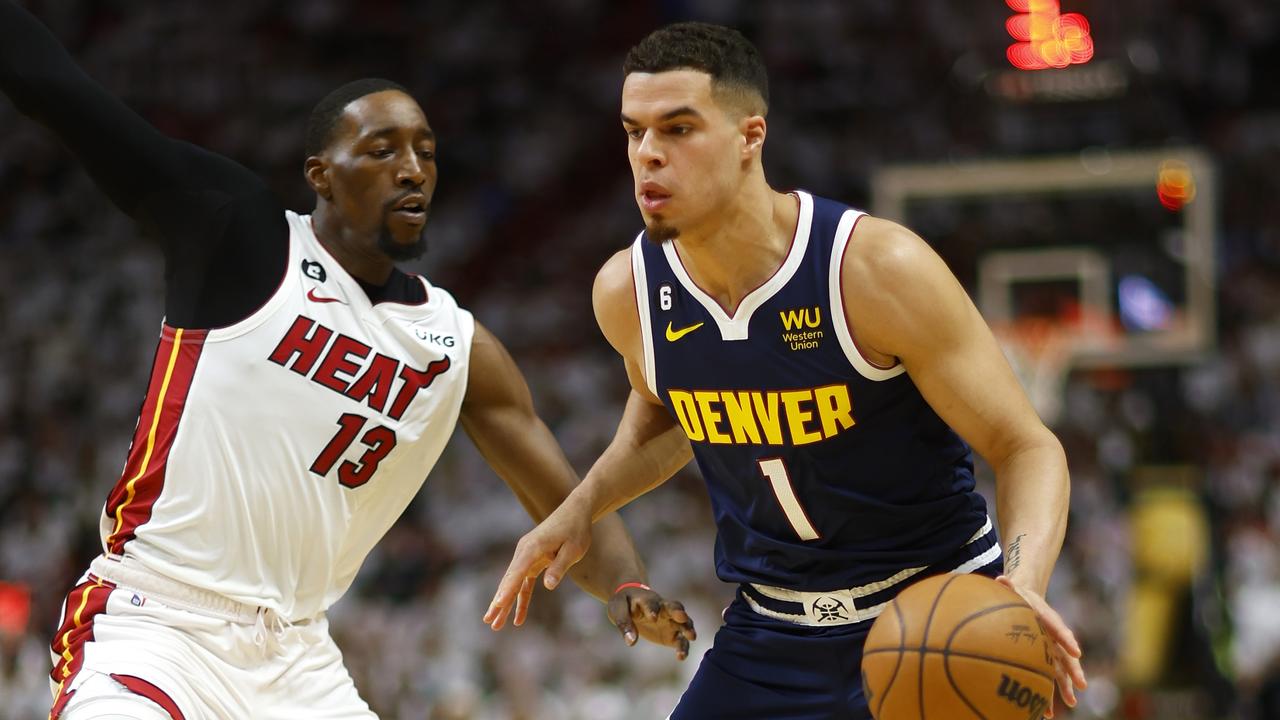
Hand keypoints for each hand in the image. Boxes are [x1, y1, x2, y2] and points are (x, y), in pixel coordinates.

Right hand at [484, 504, 591, 630]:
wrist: (575, 511)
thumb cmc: (576, 530)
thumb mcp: (573, 549)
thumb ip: (559, 567)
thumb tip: (548, 586)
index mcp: (532, 547)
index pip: (517, 572)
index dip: (507, 589)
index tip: (498, 604)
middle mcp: (524, 551)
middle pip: (509, 580)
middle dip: (498, 602)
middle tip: (488, 621)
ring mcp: (526, 556)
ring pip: (513, 583)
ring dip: (504, 604)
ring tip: (495, 624)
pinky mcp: (532, 560)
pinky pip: (524, 583)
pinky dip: (520, 598)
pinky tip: (518, 618)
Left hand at [608, 585, 696, 659]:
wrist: (631, 603)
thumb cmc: (624, 604)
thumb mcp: (618, 610)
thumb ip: (624, 624)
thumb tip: (631, 642)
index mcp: (647, 599)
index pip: (651, 603)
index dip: (652, 609)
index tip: (652, 617)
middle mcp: (663, 608)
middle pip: (674, 607)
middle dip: (679, 612)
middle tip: (682, 617)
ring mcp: (670, 621)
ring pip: (683, 623)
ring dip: (688, 628)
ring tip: (691, 637)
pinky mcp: (672, 634)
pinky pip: (681, 640)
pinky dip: (683, 647)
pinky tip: (681, 657)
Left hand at [997, 575, 1087, 717]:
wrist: (1028, 598)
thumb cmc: (1018, 595)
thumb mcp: (1013, 588)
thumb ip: (1008, 586)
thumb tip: (1000, 578)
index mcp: (1048, 617)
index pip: (1059, 629)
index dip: (1068, 640)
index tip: (1076, 652)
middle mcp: (1054, 635)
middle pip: (1066, 654)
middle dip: (1074, 670)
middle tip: (1082, 684)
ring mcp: (1052, 648)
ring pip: (1061, 670)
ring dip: (1066, 686)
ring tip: (1072, 703)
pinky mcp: (1047, 658)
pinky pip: (1050, 676)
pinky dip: (1050, 692)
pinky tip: (1047, 712)